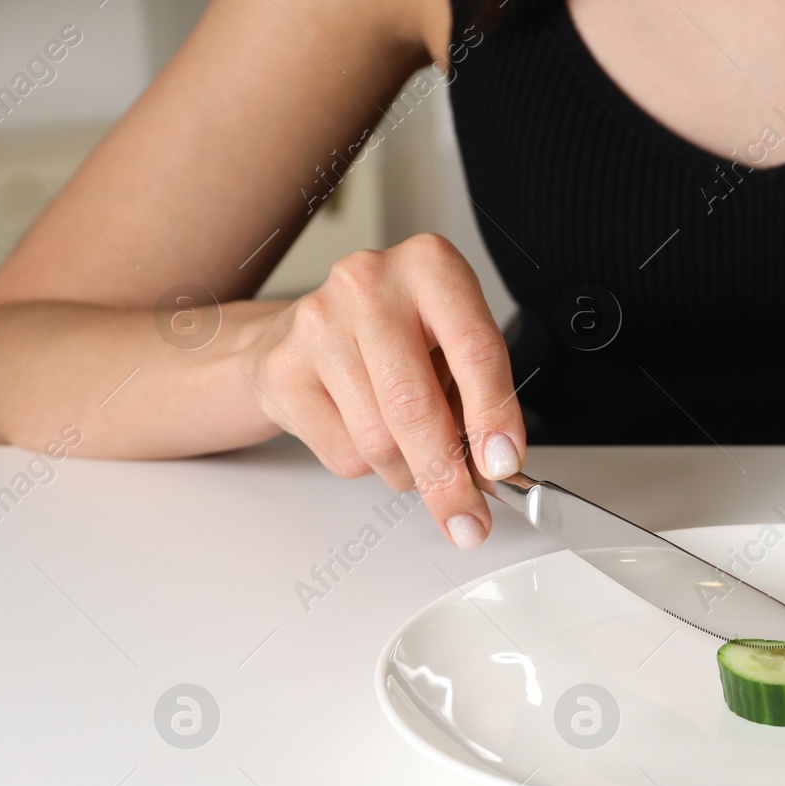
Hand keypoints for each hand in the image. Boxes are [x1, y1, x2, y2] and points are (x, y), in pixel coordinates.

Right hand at [240, 233, 524, 547]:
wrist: (298, 334)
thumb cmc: (395, 342)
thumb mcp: (450, 351)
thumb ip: (477, 401)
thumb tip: (492, 468)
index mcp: (431, 267)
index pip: (474, 350)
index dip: (493, 416)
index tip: (502, 464)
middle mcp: (371, 283)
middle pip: (416, 404)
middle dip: (447, 476)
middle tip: (467, 519)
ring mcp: (318, 323)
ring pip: (379, 441)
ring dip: (407, 471)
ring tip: (408, 447)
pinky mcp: (282, 368)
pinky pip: (343, 454)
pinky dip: (367, 466)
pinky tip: (362, 429)